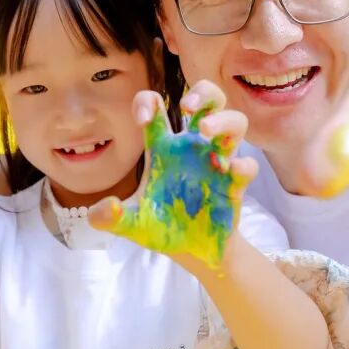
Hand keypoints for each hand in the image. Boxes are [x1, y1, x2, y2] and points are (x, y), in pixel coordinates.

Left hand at [90, 81, 256, 270]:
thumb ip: (111, 218)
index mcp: (164, 146)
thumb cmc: (162, 228)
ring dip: (223, 120)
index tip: (142, 119)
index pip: (156, 107)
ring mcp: (216, 163)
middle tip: (187, 107)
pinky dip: (243, 164)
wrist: (192, 255)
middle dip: (202, 93)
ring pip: (235, 122)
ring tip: (206, 129)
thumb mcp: (132, 223)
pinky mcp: (234, 185)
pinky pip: (247, 165)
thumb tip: (101, 211)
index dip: (147, 102)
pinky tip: (230, 169)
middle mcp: (193, 147)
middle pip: (208, 99)